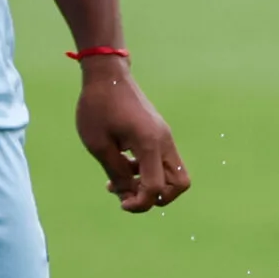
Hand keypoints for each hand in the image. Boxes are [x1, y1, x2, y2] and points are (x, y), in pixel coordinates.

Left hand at [74, 61, 189, 212]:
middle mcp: (164, 141)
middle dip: (158, 197)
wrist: (107, 74)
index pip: (156, 187)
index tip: (121, 203)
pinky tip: (123, 167)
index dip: (140, 203)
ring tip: (119, 184)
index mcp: (149, 143)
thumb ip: (116, 173)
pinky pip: (163, 161)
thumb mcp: (99, 145)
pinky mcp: (159, 133)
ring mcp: (164, 136)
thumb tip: (128, 196)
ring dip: (151, 185)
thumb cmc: (98, 106)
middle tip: (131, 196)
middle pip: (180, 183)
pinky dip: (148, 172)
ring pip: (175, 173)